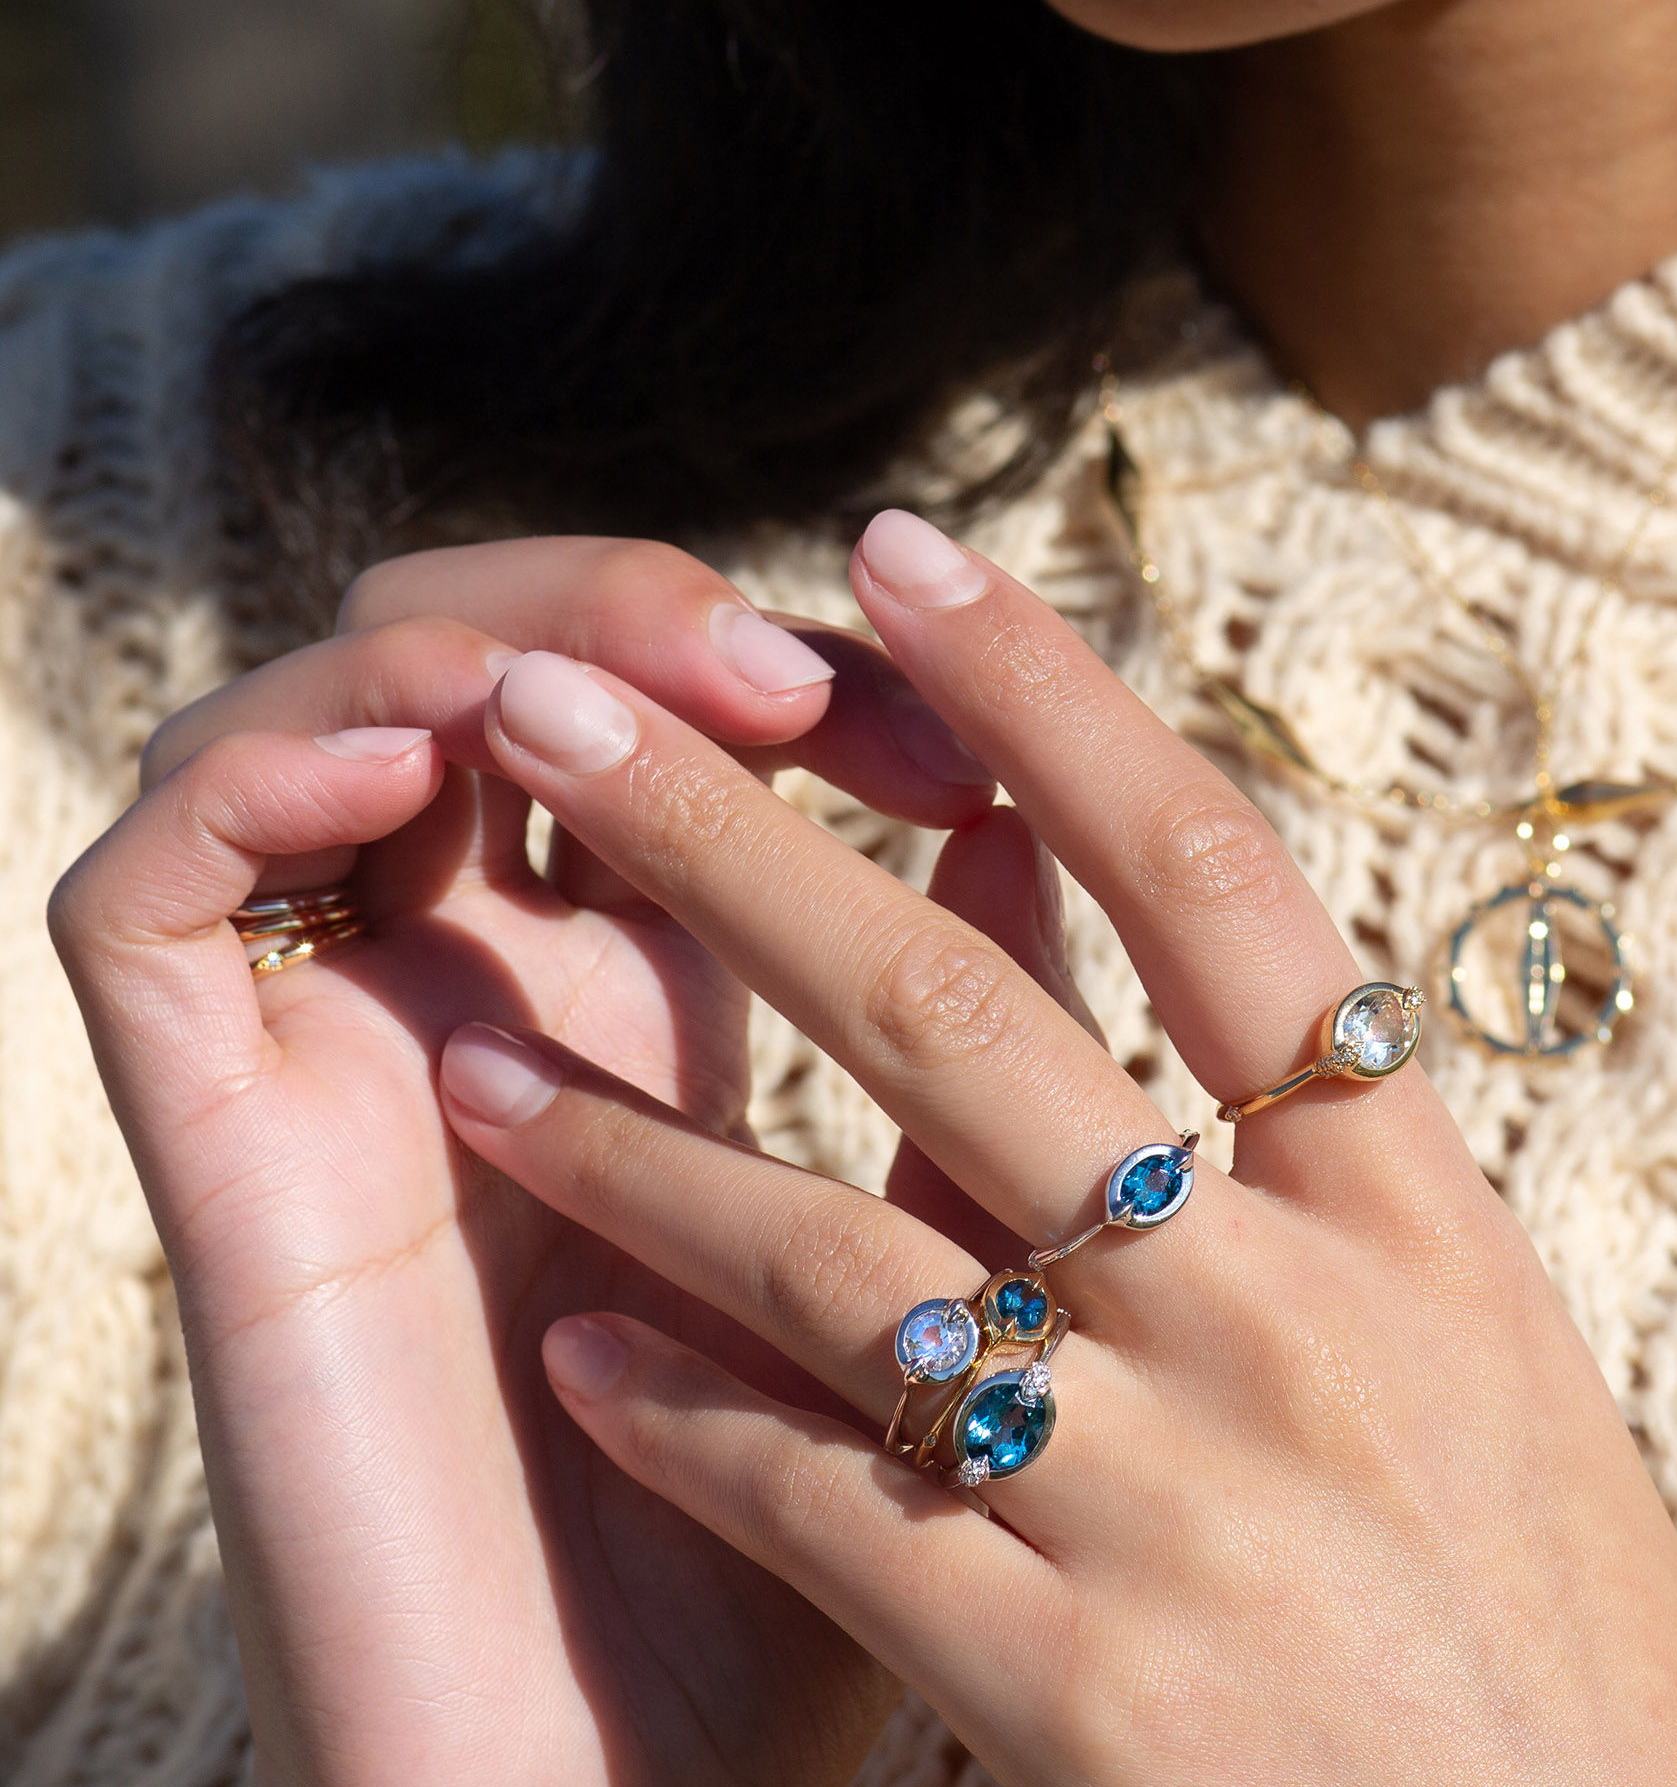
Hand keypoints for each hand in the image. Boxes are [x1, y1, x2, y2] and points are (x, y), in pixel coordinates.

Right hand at [52, 537, 998, 1785]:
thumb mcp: (915, 1248)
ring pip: (319, 731)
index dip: (787, 668)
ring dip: (457, 650)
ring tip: (611, 695)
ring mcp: (338, 1062)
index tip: (956, 736)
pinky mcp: (222, 1160)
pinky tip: (418, 764)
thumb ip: (952, 1036)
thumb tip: (1029, 820)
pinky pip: (160, 902)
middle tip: (787, 685)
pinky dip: (261, 775)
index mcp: (636, 1004)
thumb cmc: (798, 1545)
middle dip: (625, 616)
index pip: (663, 720)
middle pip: (484, 675)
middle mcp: (476, 999)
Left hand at [437, 511, 1676, 1785]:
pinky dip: (685, 1417)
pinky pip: (822, 1506)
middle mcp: (1289, 1314)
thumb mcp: (1446, 1320)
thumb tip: (1080, 891)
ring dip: (627, 1152)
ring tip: (470, 1064)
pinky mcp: (1078, 1694)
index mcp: (1404, 1205)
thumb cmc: (1522, 1593)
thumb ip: (1277, 1119)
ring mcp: (1180, 1504)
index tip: (894, 554)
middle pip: (953, 1013)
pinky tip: (578, 1356)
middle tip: (551, 706)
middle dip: (726, 844)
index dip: (1041, 690)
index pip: (1203, 872)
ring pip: (831, 1260)